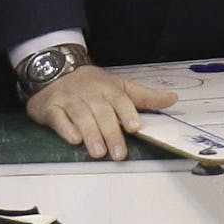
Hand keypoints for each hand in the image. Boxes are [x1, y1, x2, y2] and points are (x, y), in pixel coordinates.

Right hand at [25, 65, 176, 159]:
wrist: (57, 70)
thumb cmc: (93, 84)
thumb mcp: (120, 86)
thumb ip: (145, 96)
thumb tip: (172, 99)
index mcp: (108, 88)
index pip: (120, 99)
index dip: (127, 112)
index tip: (134, 127)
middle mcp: (89, 93)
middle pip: (102, 112)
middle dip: (111, 133)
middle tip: (119, 153)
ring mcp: (69, 99)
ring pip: (81, 115)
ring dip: (91, 134)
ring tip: (98, 152)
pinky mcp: (51, 108)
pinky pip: (58, 118)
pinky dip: (66, 128)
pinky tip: (74, 140)